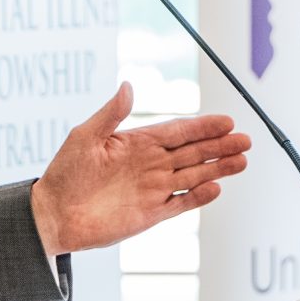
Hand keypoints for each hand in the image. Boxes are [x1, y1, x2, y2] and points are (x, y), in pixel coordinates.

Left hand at [30, 83, 251, 255]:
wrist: (53, 215)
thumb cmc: (64, 173)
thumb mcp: (85, 136)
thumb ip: (111, 114)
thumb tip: (128, 85)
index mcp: (137, 143)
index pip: (178, 131)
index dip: (202, 126)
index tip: (227, 121)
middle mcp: (149, 164)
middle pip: (193, 152)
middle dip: (220, 146)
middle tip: (246, 140)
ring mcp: (152, 189)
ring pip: (194, 176)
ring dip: (218, 168)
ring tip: (243, 161)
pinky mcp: (151, 214)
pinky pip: (181, 203)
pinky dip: (199, 197)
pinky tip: (217, 187)